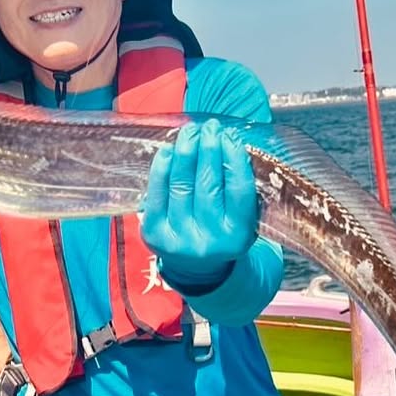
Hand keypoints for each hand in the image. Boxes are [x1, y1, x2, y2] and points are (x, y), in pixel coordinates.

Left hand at [140, 119, 258, 289]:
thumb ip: (239, 187)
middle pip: (208, 185)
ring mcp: (179, 239)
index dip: (234, 160)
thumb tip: (228, 141)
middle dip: (208, 150)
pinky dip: (162, 168)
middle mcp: (209, 241)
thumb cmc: (223, 230)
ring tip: (190, 132)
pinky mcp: (154, 234)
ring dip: (185, 153)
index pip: (239, 191)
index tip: (230, 137)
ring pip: (182, 186)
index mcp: (238, 237)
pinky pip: (156, 193)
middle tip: (210, 127)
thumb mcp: (241, 217)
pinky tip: (168, 150)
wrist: (197, 267)